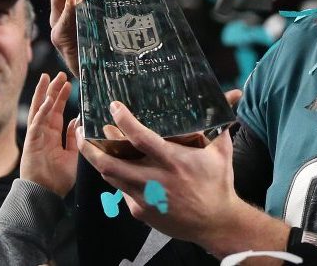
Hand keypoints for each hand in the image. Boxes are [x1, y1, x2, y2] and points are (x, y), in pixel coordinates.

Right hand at [21, 73, 77, 197]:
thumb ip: (73, 137)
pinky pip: (38, 123)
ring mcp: (37, 136)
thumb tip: (77, 120)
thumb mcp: (73, 154)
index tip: (68, 83)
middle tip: (59, 74)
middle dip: (52, 90)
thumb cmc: (59, 178)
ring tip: (49, 78)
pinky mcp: (32, 143)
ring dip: (45, 94)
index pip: (58, 111)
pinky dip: (43, 111)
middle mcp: (44, 132)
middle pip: (48, 106)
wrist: (47, 194)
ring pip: (40, 110)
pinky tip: (48, 100)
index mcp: (54, 134)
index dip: (61, 97)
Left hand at [76, 101, 242, 250]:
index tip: (113, 107)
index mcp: (173, 161)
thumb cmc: (219, 183)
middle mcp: (154, 180)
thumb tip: (235, 93)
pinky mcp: (140, 211)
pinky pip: (122, 191)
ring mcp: (144, 198)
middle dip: (90, 146)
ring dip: (97, 160)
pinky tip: (119, 167)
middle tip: (81, 129)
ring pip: (110, 177)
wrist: (216, 222)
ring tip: (89, 145)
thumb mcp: (221, 150)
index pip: (140, 138)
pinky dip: (118, 176)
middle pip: (110, 163)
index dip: (123, 121)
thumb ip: (221, 121)